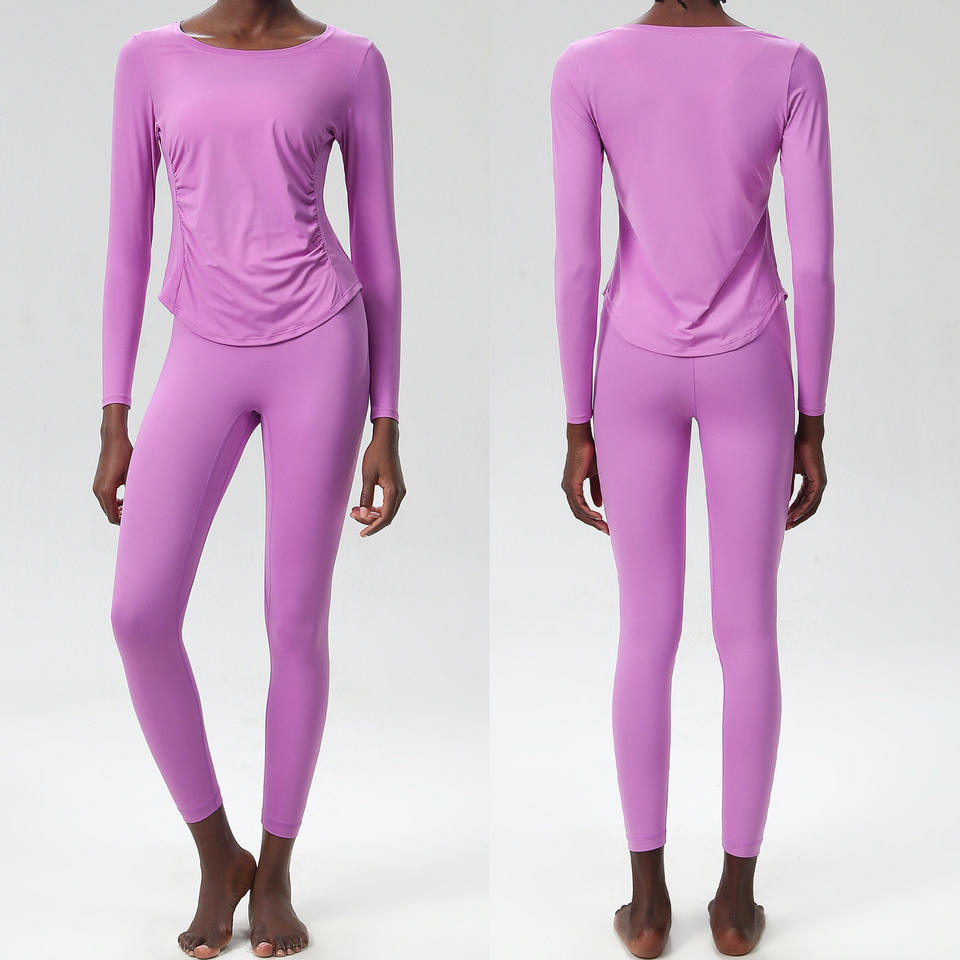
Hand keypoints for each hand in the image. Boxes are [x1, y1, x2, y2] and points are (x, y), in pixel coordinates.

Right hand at [93, 403, 132, 524]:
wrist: (113, 441)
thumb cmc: (125, 456)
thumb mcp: (133, 476)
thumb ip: (133, 493)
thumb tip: (139, 507)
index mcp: (106, 491)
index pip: (112, 516)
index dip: (123, 522)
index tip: (135, 521)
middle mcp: (98, 490)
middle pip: (108, 513)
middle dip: (121, 517)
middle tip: (136, 516)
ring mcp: (96, 486)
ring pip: (106, 507)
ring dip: (117, 510)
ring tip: (131, 507)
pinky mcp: (97, 483)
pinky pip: (104, 499)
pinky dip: (113, 503)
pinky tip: (124, 500)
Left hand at [350, 417, 405, 536]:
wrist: (386, 441)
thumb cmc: (376, 455)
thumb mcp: (367, 475)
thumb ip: (366, 496)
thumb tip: (362, 514)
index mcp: (394, 491)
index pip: (385, 517)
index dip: (373, 527)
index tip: (362, 534)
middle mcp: (399, 493)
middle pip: (386, 516)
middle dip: (369, 520)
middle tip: (352, 515)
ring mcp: (399, 490)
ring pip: (387, 511)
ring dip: (371, 514)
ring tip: (355, 511)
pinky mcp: (396, 487)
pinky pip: (387, 504)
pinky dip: (376, 508)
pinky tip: (364, 506)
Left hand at [561, 421, 608, 534]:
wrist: (584, 440)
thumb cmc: (590, 454)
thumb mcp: (597, 475)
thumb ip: (597, 490)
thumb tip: (599, 505)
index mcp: (573, 487)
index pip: (581, 508)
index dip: (592, 518)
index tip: (605, 525)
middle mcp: (568, 489)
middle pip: (579, 513)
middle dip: (593, 523)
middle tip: (606, 531)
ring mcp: (568, 487)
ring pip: (578, 510)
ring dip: (592, 520)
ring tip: (604, 526)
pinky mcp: (571, 484)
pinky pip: (578, 503)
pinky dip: (588, 511)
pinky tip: (598, 516)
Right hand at [787, 413, 826, 529]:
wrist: (806, 439)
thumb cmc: (796, 449)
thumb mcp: (788, 471)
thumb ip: (787, 484)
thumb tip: (781, 498)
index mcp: (810, 482)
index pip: (802, 501)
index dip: (793, 511)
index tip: (783, 519)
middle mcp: (817, 485)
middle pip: (808, 507)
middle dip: (797, 518)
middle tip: (786, 527)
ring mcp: (820, 484)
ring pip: (810, 506)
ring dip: (799, 516)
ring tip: (788, 524)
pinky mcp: (819, 483)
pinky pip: (811, 500)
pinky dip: (802, 509)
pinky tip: (793, 515)